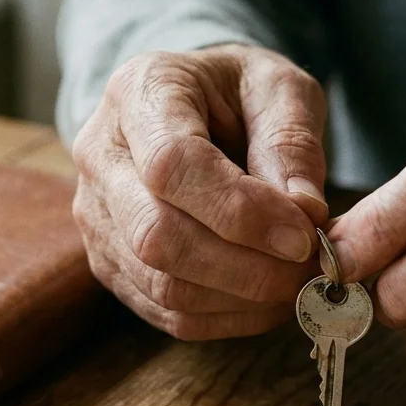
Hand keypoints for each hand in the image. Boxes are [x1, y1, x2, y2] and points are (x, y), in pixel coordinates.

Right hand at [71, 45, 328, 338]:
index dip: (240, 211)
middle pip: (155, 235)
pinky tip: (268, 300)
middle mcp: (100, 156)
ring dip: (240, 298)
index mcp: (139, 93)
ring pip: (160, 283)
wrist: (195, 108)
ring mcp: (96, 216)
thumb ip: (292, 140)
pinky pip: (165, 311)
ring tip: (297, 284)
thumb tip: (304, 211)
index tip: (303, 234)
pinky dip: (226, 318)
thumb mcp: (278, 87)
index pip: (173, 165)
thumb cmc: (238, 92)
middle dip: (244, 267)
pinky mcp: (110, 262)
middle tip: (309, 269)